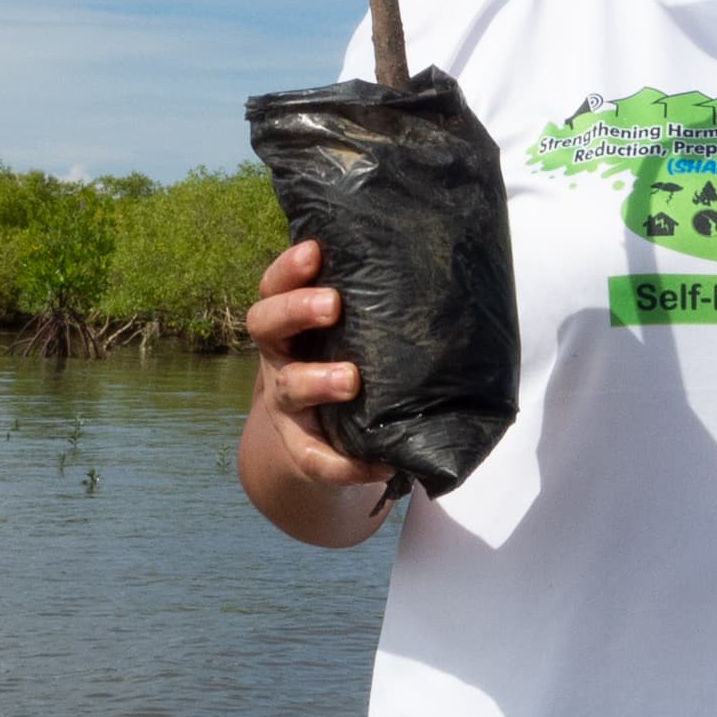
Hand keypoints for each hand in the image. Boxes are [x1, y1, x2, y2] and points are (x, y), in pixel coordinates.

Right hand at [237, 238, 396, 544]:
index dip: (289, 267)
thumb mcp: (355, 327)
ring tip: (351, 380)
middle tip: (333, 304)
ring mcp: (286, 402)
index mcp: (291, 319)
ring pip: (288, 387)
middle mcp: (280, 355)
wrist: (326, 437)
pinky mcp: (302, 447)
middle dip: (296, 310)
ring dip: (316, 381)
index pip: (276, 285)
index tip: (316, 251)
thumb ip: (378, 299)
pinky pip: (316, 459)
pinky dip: (346, 464)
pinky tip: (381, 465)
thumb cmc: (354, 356)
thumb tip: (450, 263)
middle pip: (266, 324)